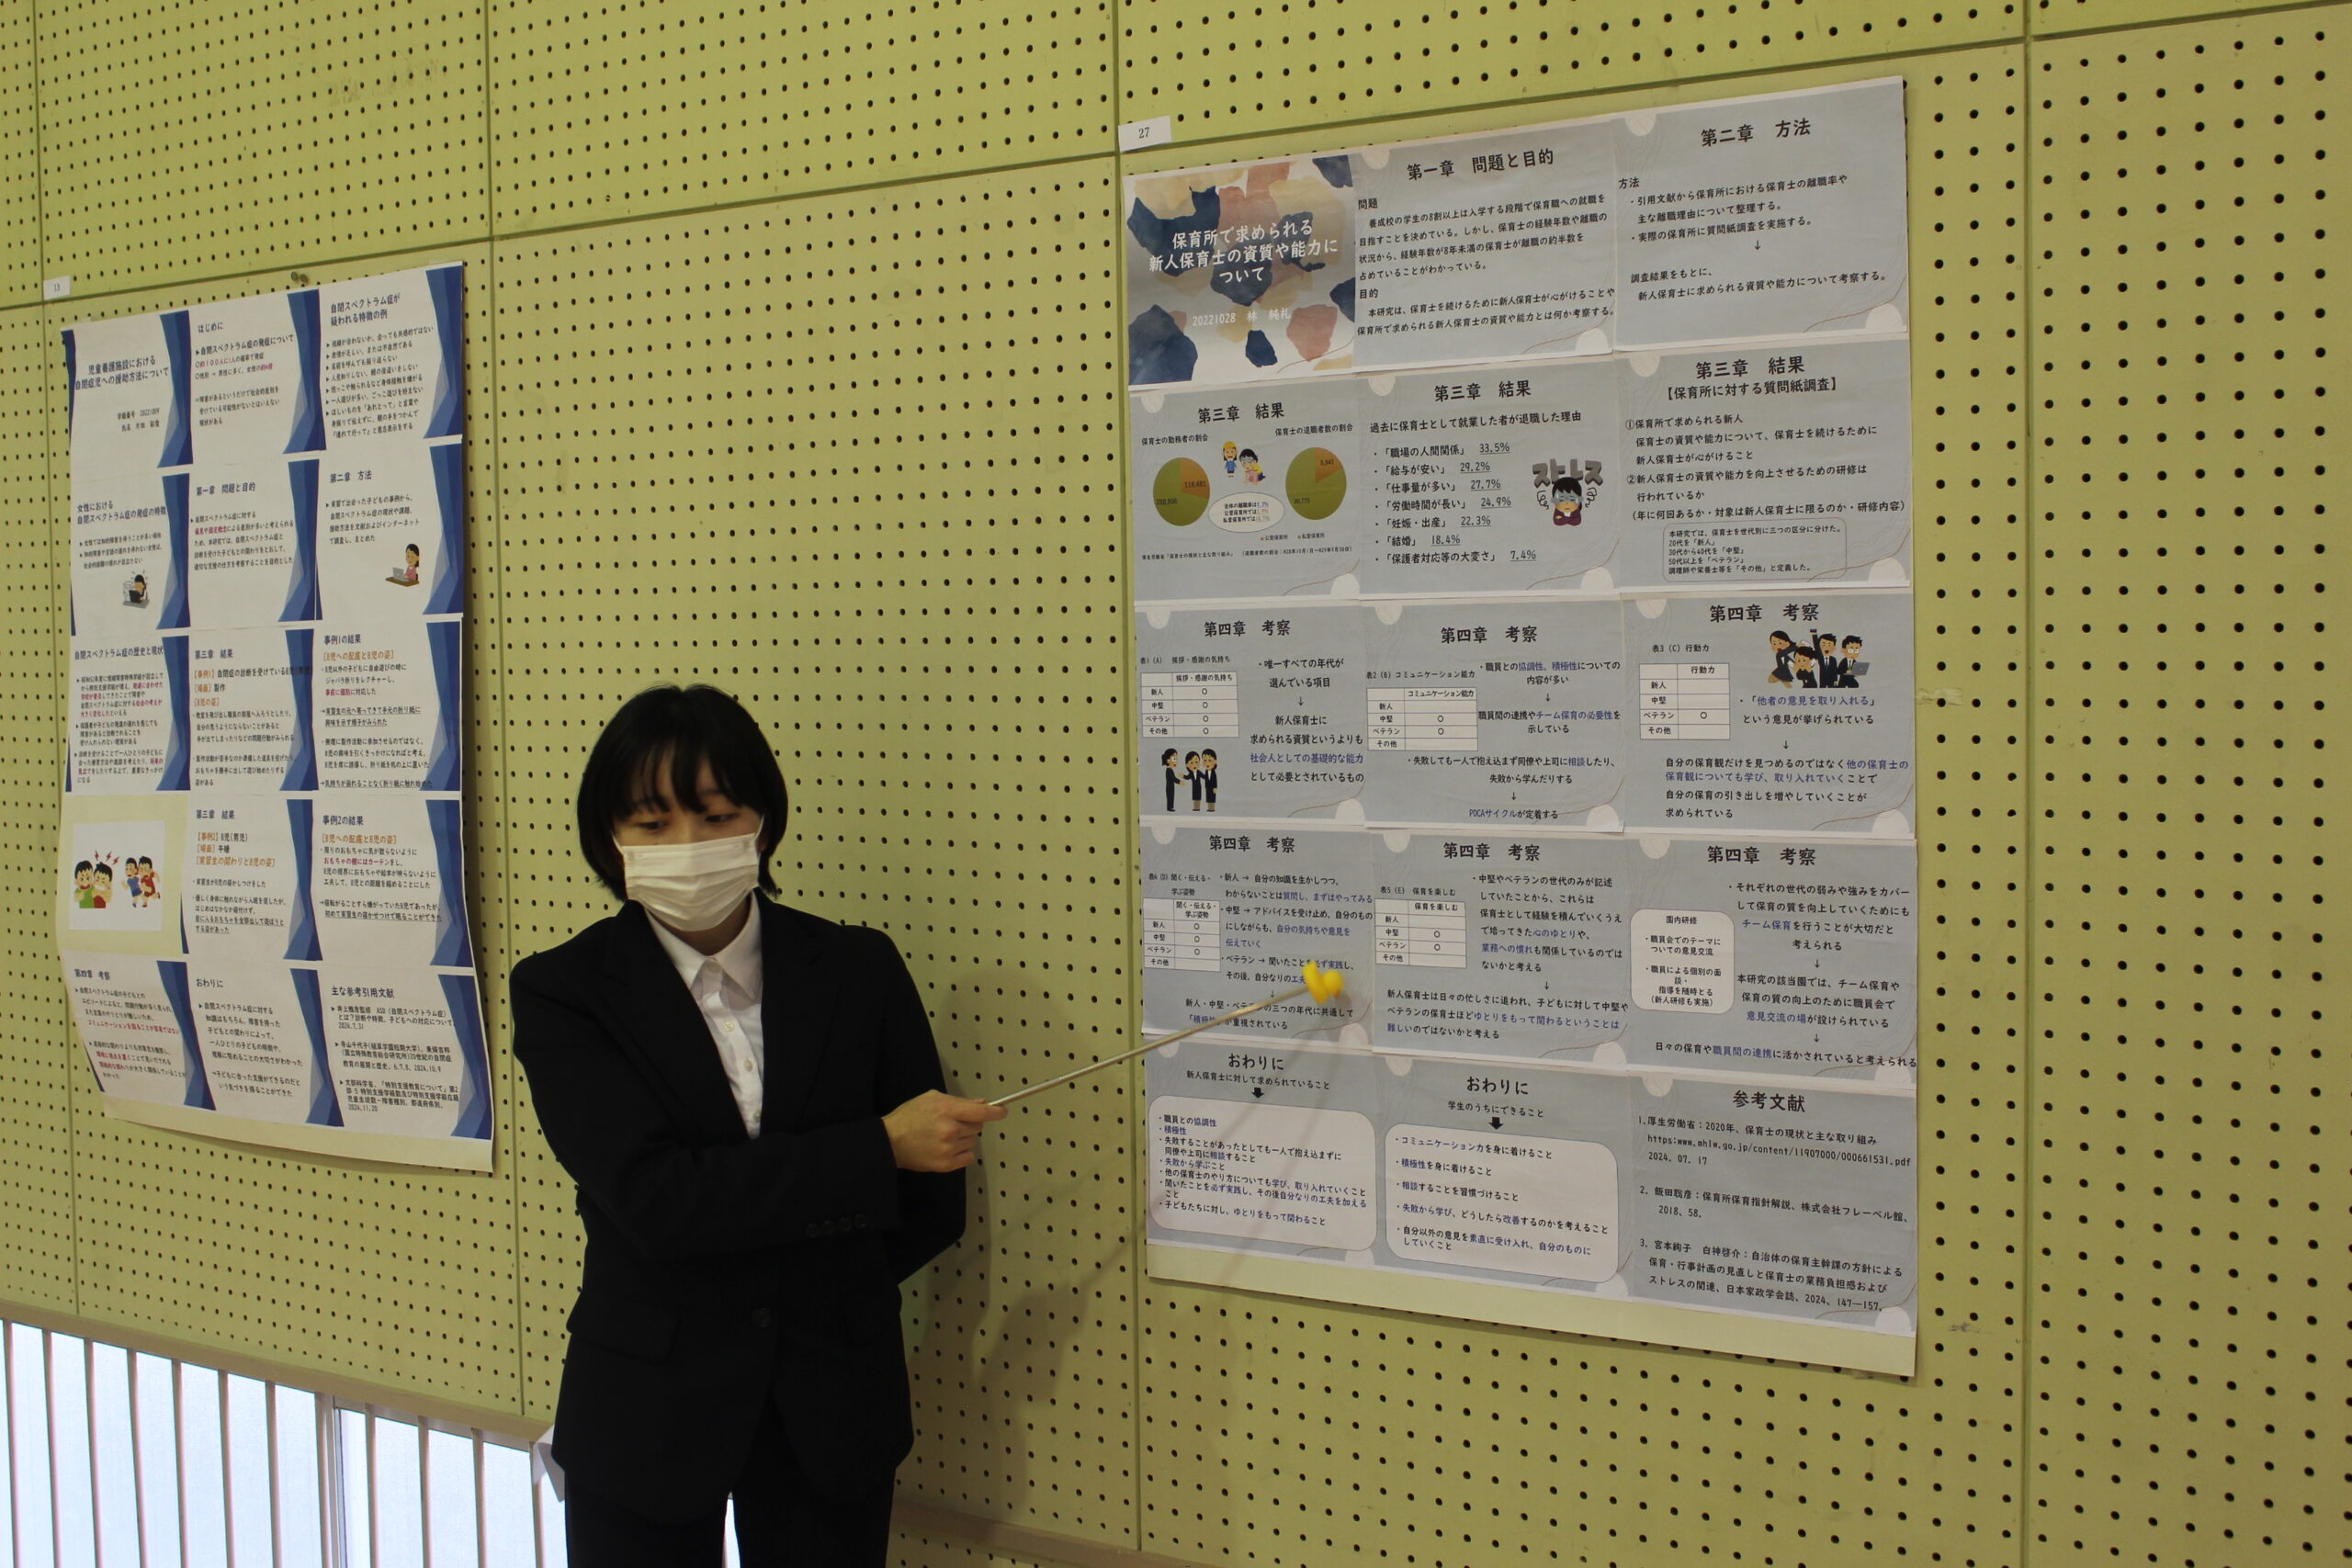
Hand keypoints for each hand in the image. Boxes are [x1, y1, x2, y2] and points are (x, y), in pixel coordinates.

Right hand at [883, 1091, 1006, 1172]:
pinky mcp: (945, 1164)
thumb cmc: (909, 1117)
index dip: (995, 1112)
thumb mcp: (931, 1099)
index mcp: (946, 1110)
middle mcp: (950, 1130)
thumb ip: (958, 1101)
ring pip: (973, 1142)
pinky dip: (962, 1153)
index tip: (1002, 1112)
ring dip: (964, 1138)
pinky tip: (947, 1148)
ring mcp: (948, 1149)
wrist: (890, 1141)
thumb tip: (981, 1103)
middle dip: (970, 1124)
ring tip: (944, 1136)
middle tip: (952, 1123)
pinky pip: (968, 1157)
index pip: (981, 1112)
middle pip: (978, 1127)